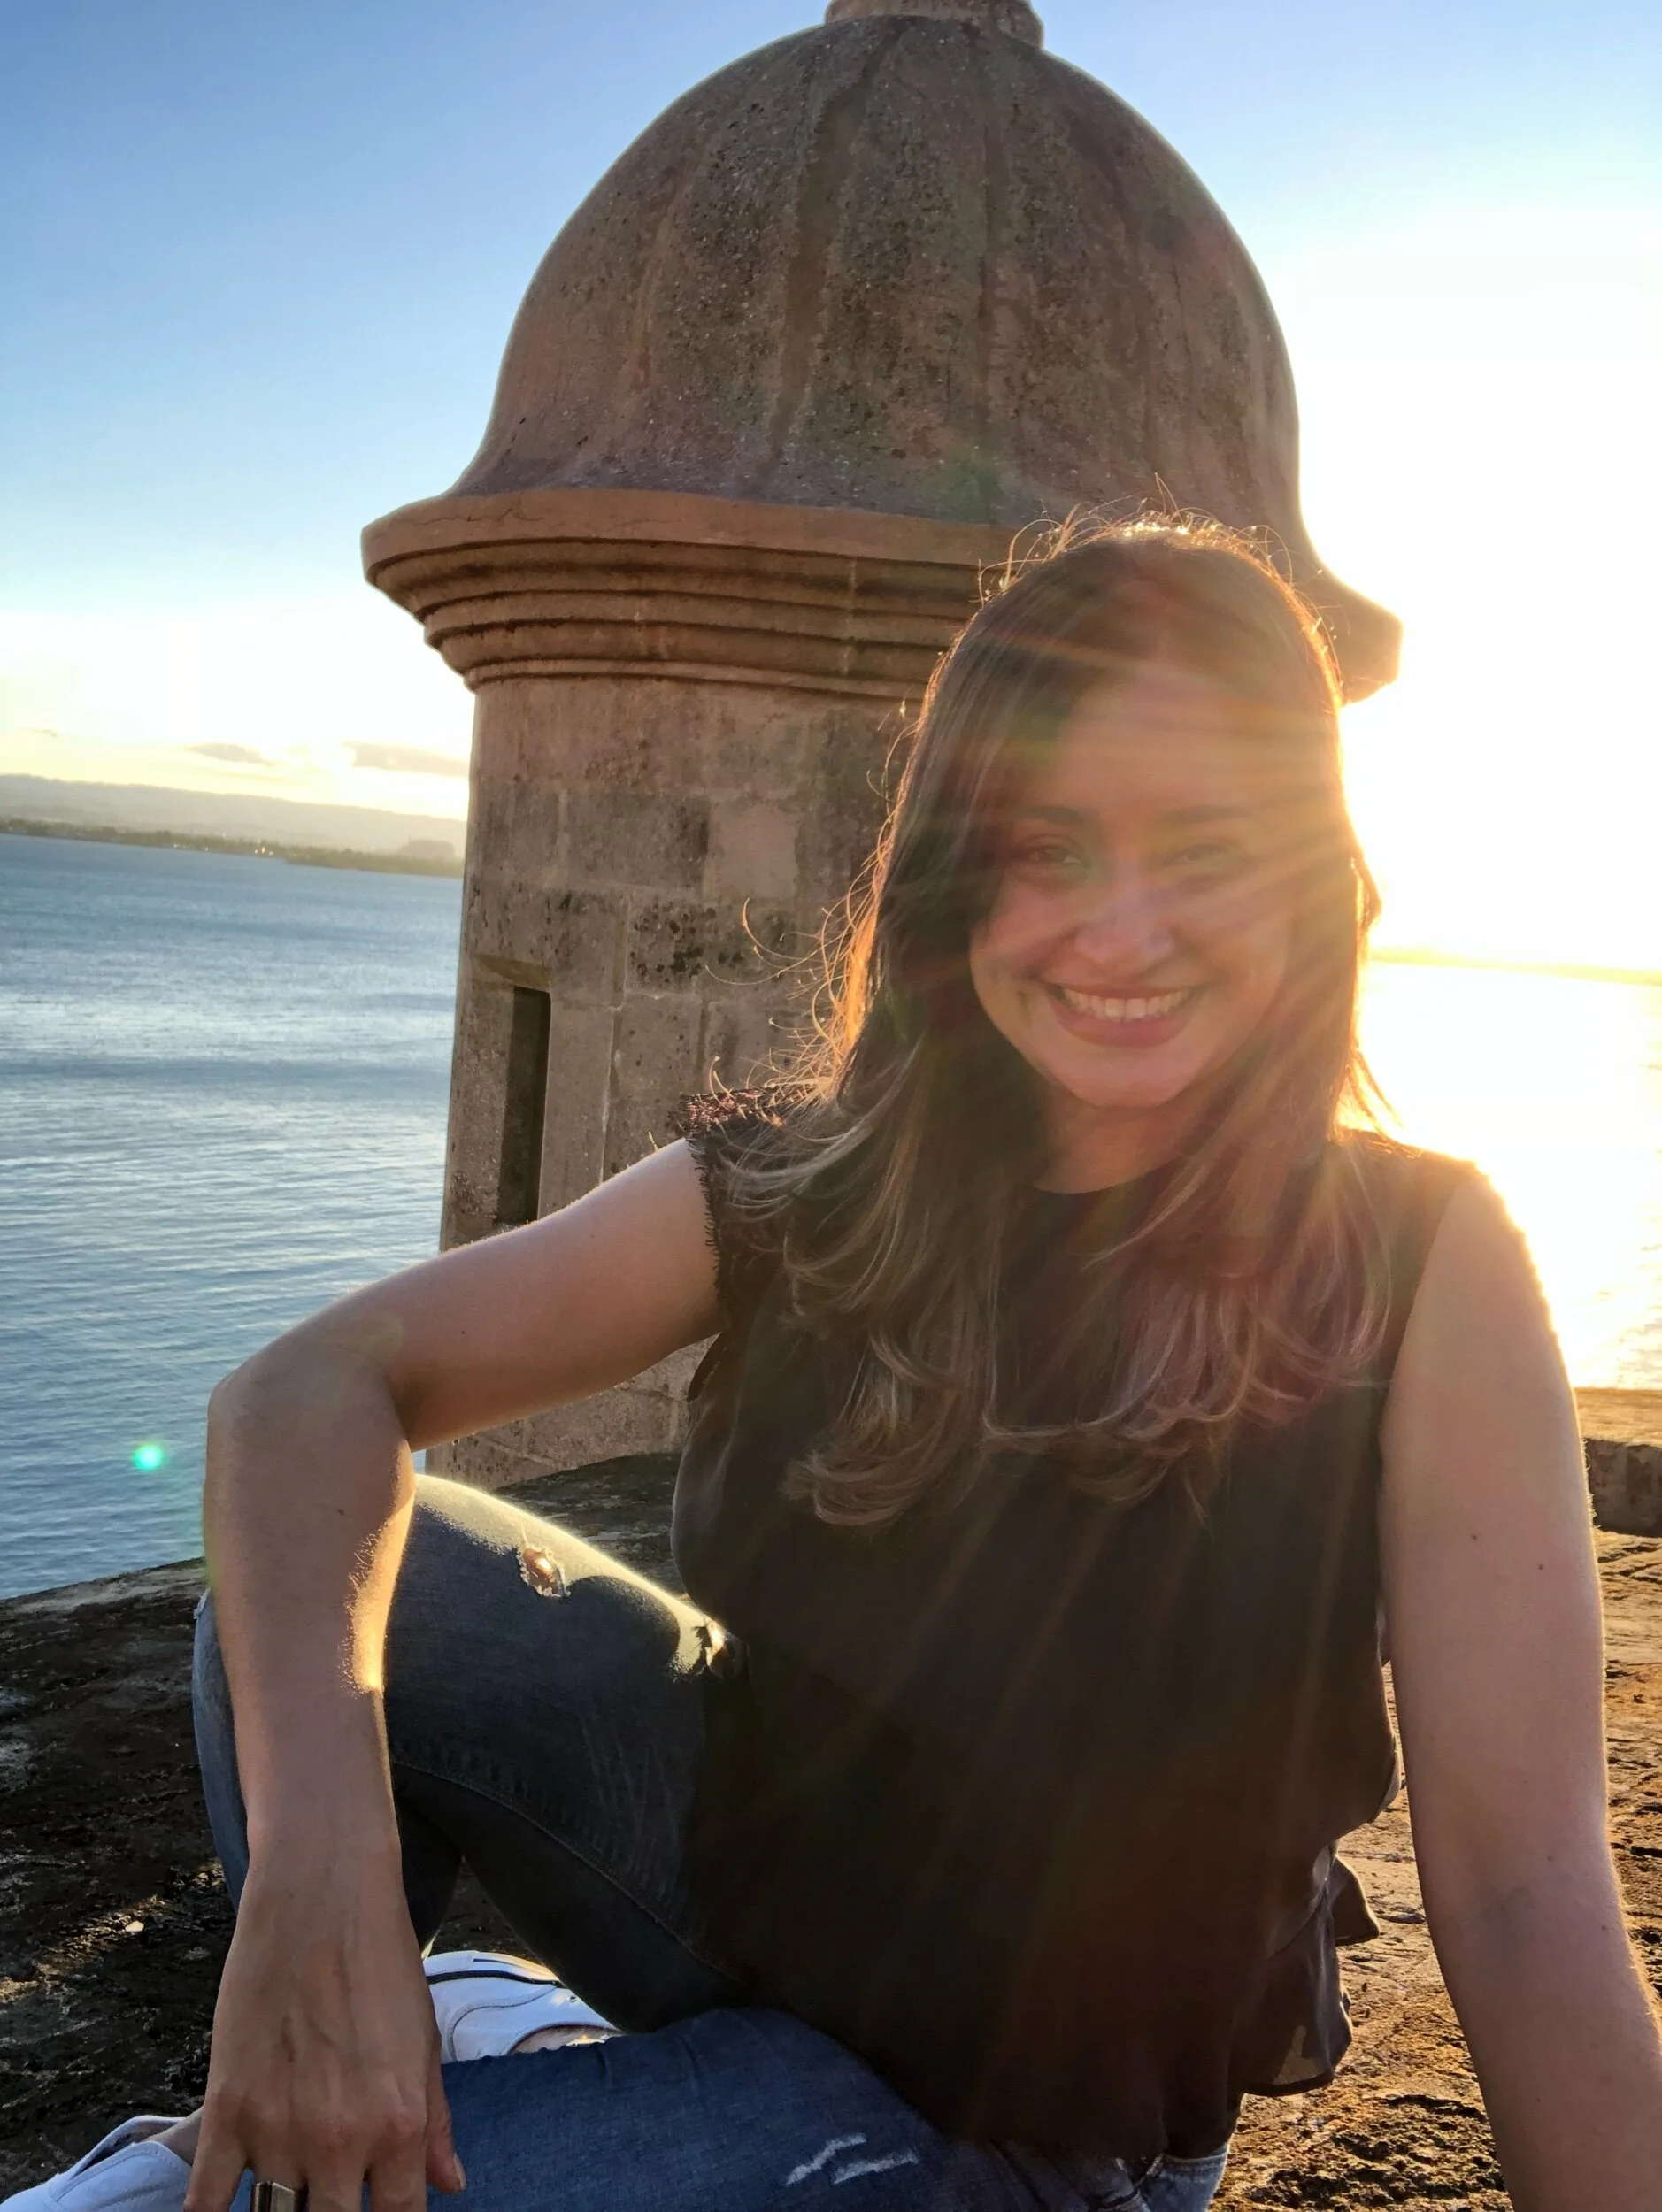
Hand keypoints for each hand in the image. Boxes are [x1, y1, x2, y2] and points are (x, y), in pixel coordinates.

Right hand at [184, 1840, 464, 2211]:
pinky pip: (206, 2204)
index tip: (384, 2211)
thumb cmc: (381, 1963)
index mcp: (399, 2126)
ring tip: (295, 2188)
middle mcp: (341, 2142)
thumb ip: (434, 2123)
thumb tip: (451, 2184)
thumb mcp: (422, 2041)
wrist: (322, 1899)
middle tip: (334, 2196)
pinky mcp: (227, 2112)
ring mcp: (278, 2132)